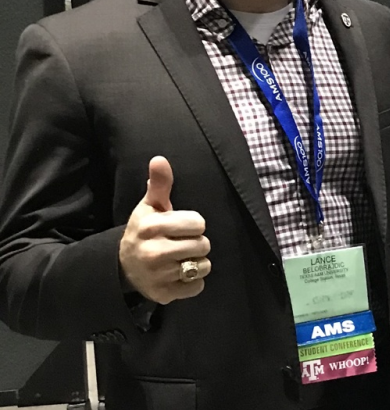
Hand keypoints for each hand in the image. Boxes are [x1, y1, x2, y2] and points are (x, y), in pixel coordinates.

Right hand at [118, 157, 210, 303]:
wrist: (123, 266)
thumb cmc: (145, 231)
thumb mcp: (150, 206)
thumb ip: (159, 184)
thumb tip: (159, 159)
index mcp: (151, 227)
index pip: (198, 223)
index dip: (194, 224)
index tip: (182, 226)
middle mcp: (153, 252)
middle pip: (203, 245)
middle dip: (197, 243)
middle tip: (182, 243)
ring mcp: (158, 275)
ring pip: (202, 266)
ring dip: (197, 263)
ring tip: (181, 258)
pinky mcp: (163, 294)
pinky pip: (197, 287)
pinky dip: (193, 282)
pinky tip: (179, 275)